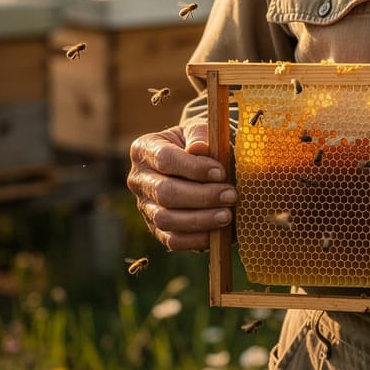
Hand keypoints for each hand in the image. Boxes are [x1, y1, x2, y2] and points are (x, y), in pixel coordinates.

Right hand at [127, 122, 235, 251]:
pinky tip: (217, 232)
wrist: (197, 161)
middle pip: (165, 193)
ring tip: (227, 215)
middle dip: (202, 196)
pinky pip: (171, 239)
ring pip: (166, 219)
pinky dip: (195, 239)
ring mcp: (145, 206)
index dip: (193, 168)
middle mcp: (139, 179)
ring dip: (200, 219)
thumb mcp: (200, 130)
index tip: (221, 172)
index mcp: (145, 149)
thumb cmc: (199, 143)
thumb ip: (200, 136)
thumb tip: (199, 148)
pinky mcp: (156, 228)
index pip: (164, 159)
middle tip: (231, 195)